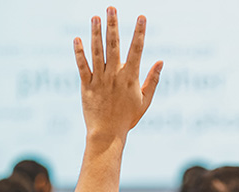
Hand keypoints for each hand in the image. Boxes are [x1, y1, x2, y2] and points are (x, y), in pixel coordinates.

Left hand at [73, 7, 162, 139]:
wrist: (108, 133)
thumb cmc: (128, 118)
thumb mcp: (145, 100)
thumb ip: (153, 80)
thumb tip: (161, 62)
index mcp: (131, 78)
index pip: (137, 50)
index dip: (139, 32)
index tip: (142, 17)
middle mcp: (115, 75)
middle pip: (114, 45)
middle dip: (113, 25)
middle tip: (111, 8)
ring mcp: (99, 79)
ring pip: (97, 52)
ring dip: (95, 33)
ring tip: (95, 17)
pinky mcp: (86, 85)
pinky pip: (82, 66)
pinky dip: (79, 52)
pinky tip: (77, 38)